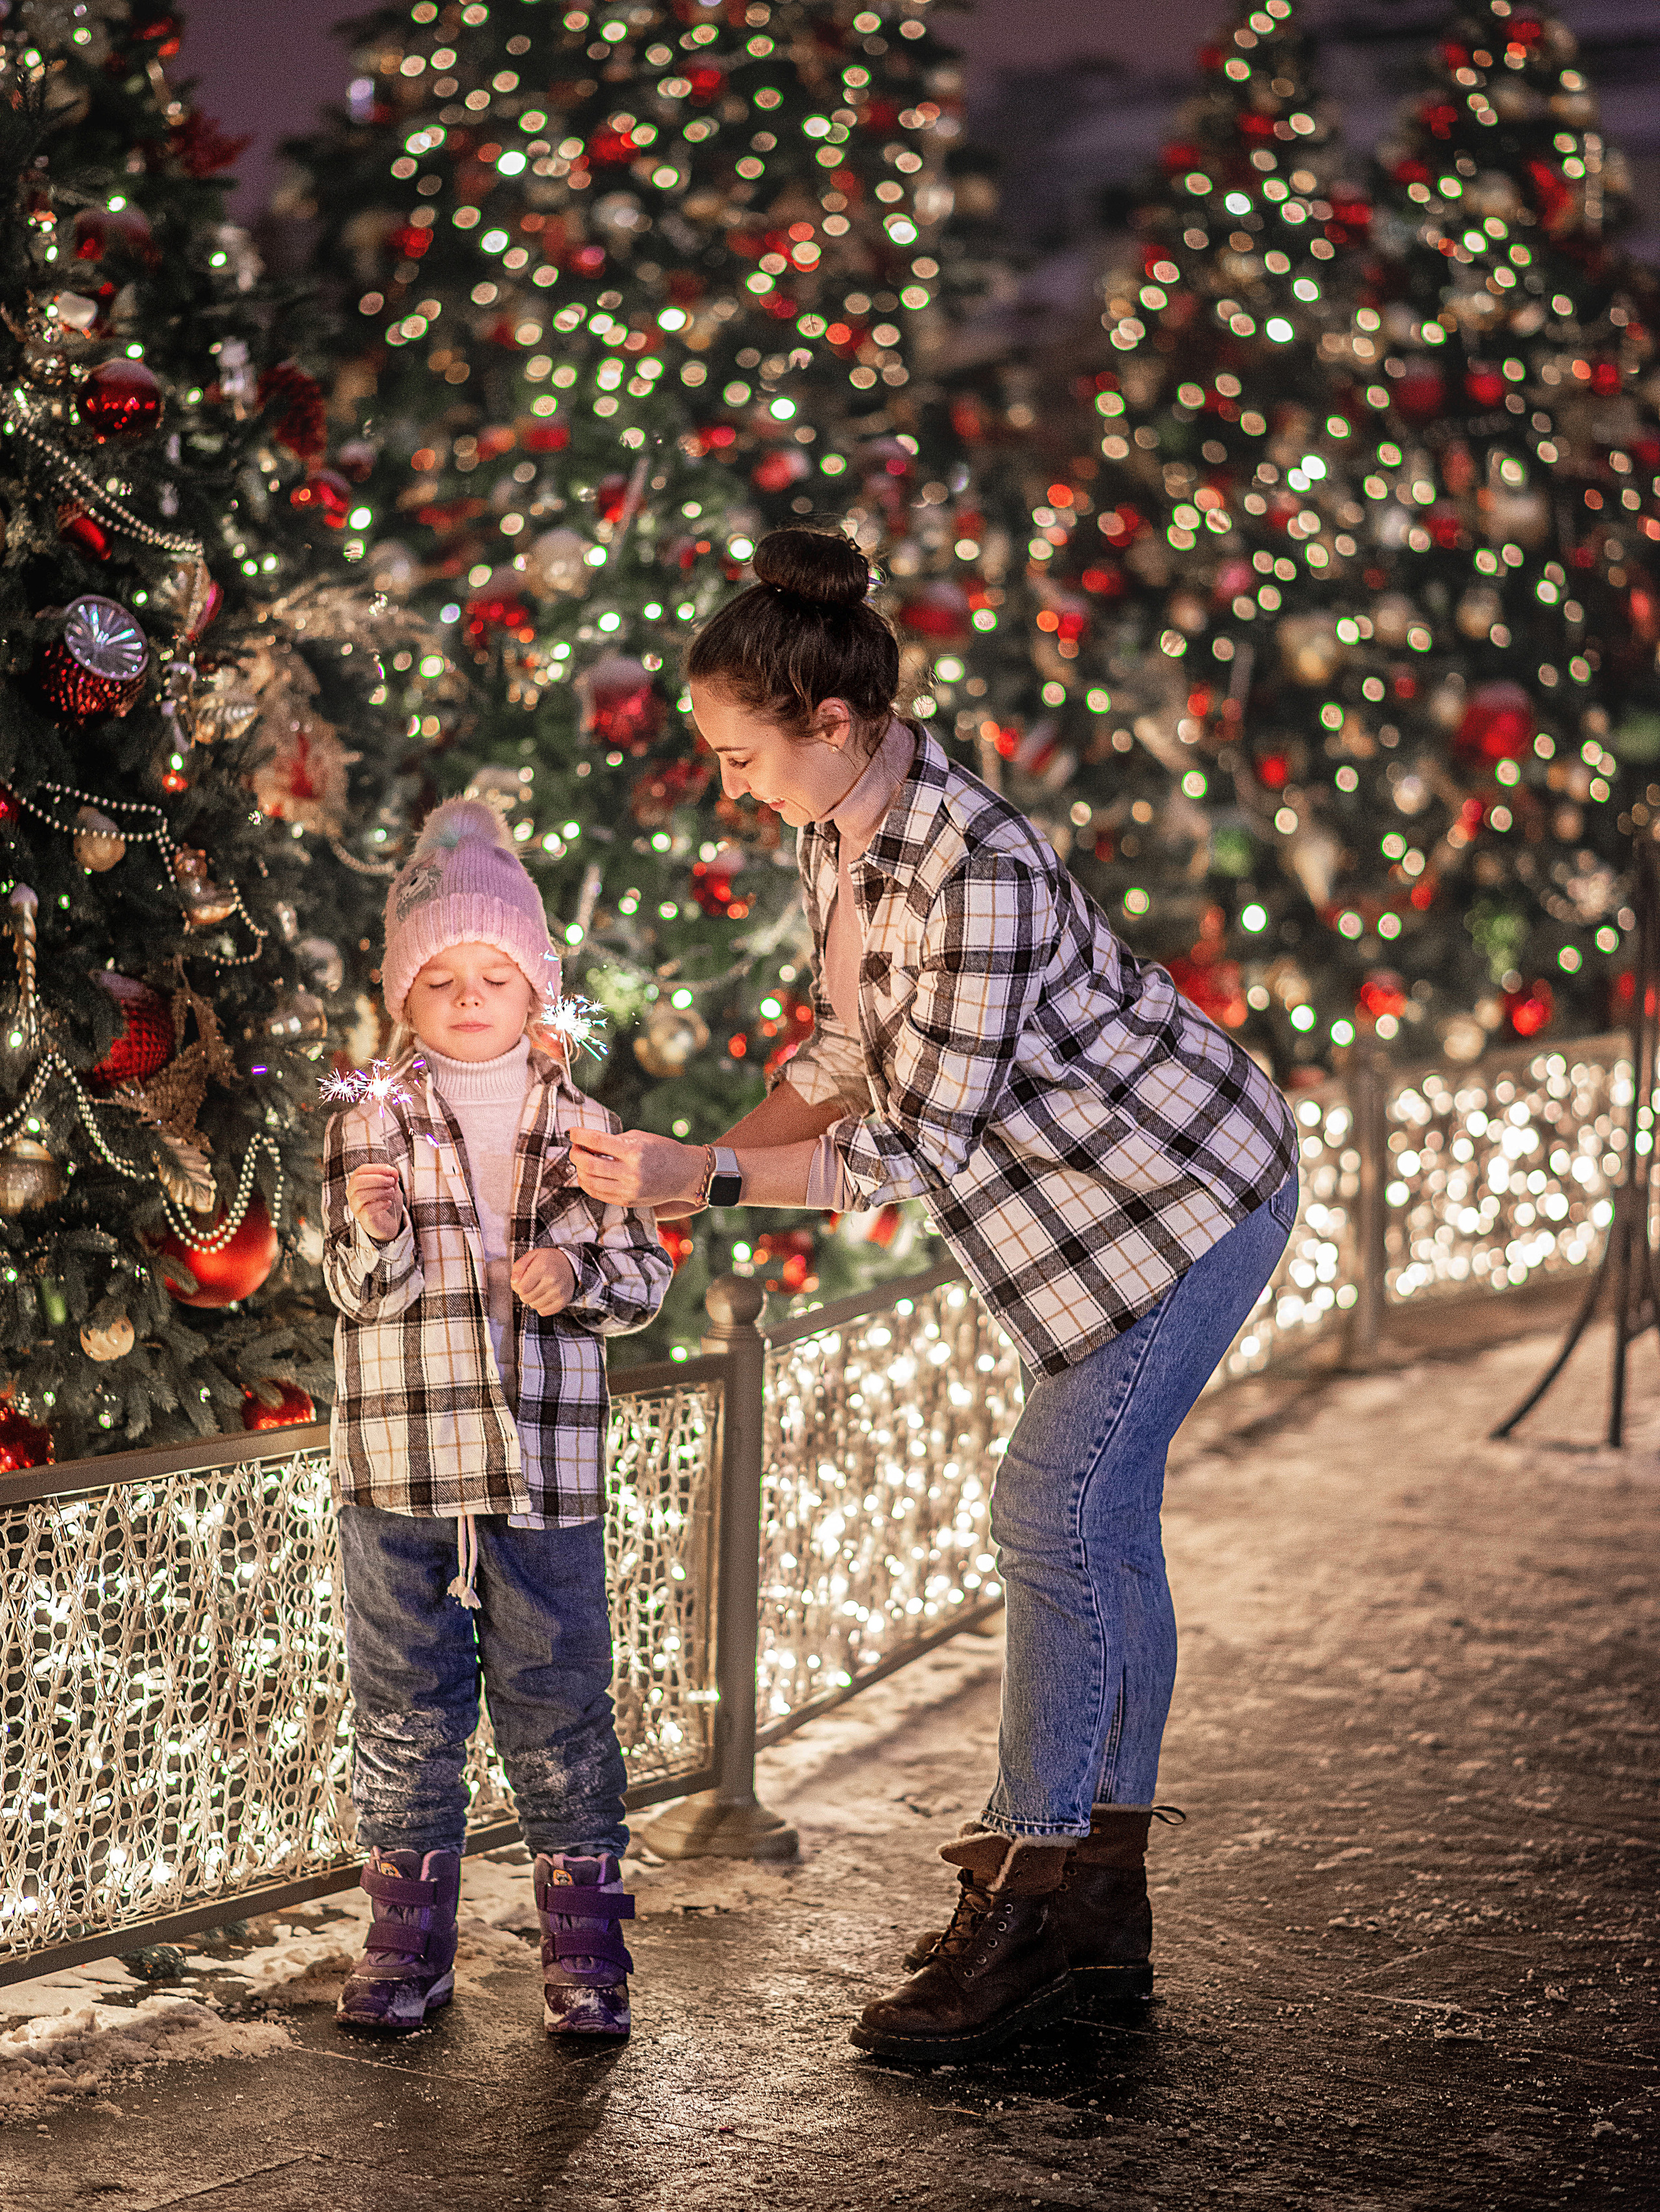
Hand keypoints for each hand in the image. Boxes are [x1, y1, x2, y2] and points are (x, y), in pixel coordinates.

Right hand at [346, 1162, 403, 1242]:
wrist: (390, 1223)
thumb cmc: (387, 1201)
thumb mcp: (392, 1186)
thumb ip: (391, 1177)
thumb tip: (392, 1171)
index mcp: (357, 1183)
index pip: (360, 1170)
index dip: (376, 1168)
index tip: (390, 1170)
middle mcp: (352, 1194)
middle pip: (357, 1182)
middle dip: (377, 1179)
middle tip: (391, 1181)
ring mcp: (356, 1207)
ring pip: (361, 1196)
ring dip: (380, 1191)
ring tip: (391, 1192)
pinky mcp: (363, 1219)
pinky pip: (367, 1210)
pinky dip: (380, 1204)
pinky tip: (388, 1203)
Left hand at [512, 1247, 577, 1315]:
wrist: (571, 1265)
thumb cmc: (549, 1260)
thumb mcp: (532, 1256)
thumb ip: (518, 1267)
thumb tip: (514, 1283)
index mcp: (542, 1267)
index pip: (521, 1289)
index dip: (517, 1286)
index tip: (522, 1281)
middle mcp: (552, 1281)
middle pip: (526, 1298)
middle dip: (524, 1292)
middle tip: (531, 1284)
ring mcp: (558, 1292)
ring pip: (534, 1306)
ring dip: (533, 1299)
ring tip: (539, 1289)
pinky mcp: (562, 1301)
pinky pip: (543, 1311)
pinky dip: (541, 1305)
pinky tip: (545, 1295)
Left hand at [569, 1126, 705, 1208]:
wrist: (686, 1175)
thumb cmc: (663, 1151)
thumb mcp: (640, 1138)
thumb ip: (614, 1141)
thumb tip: (587, 1142)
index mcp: (634, 1152)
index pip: (597, 1141)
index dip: (579, 1135)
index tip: (572, 1132)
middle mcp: (631, 1173)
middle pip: (588, 1164)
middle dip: (575, 1154)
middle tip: (574, 1147)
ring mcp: (628, 1191)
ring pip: (590, 1182)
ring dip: (579, 1170)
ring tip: (580, 1161)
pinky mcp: (627, 1202)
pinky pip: (598, 1194)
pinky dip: (588, 1184)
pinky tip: (588, 1175)